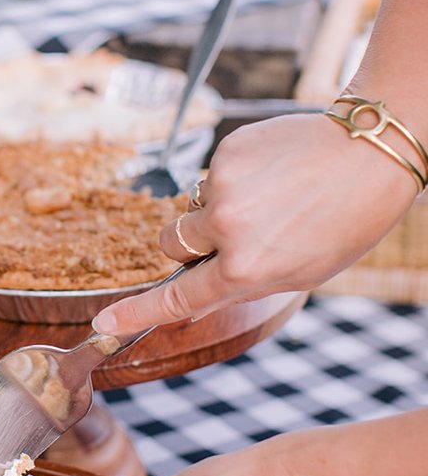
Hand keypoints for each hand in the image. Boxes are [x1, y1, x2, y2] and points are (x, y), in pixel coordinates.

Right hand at [95, 113, 415, 336]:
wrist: (371, 151)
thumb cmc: (346, 221)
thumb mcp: (301, 272)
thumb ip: (243, 282)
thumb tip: (197, 291)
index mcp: (246, 269)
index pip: (178, 298)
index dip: (135, 313)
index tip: (103, 324)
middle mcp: (226, 229)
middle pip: (171, 244)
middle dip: (190, 243)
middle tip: (234, 234)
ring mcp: (222, 186)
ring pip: (193, 206)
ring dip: (218, 206)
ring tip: (273, 196)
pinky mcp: (226, 151)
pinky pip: (212, 172)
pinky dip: (236, 176)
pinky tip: (275, 171)